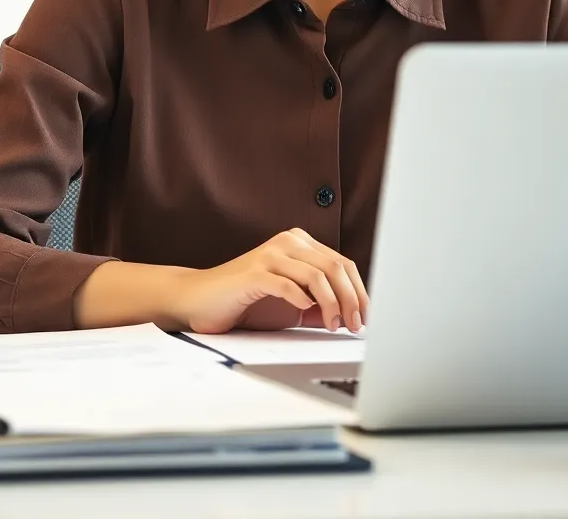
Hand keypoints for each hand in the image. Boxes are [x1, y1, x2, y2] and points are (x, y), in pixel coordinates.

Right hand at [173, 228, 368, 335]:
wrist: (200, 300)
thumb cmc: (247, 302)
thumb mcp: (292, 303)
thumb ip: (320, 305)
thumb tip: (353, 316)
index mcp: (300, 243)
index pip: (342, 263)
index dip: (359, 291)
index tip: (366, 317)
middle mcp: (288, 242)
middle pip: (335, 266)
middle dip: (351, 299)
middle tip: (354, 325)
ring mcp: (270, 254)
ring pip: (316, 275)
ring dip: (331, 304)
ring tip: (333, 325)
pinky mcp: (253, 272)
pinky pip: (287, 284)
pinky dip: (302, 300)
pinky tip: (305, 313)